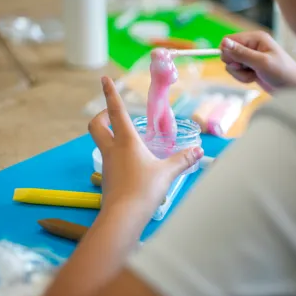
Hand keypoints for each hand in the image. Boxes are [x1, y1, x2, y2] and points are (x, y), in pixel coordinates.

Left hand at [88, 77, 203, 216]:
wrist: (123, 217)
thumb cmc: (144, 189)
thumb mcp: (167, 172)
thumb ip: (183, 160)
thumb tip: (199, 150)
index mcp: (126, 140)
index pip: (115, 110)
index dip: (109, 93)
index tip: (104, 78)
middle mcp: (112, 149)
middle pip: (96, 125)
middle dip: (101, 115)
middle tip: (112, 113)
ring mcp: (107, 164)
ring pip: (102, 142)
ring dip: (110, 135)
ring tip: (129, 138)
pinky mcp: (108, 179)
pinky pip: (109, 159)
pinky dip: (117, 155)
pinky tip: (132, 163)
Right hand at [220, 31, 295, 91]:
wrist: (294, 88)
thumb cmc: (282, 72)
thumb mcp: (261, 62)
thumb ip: (241, 53)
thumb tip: (223, 42)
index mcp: (255, 38)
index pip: (229, 40)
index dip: (229, 53)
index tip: (238, 63)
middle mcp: (252, 45)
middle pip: (228, 53)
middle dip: (235, 65)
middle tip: (249, 69)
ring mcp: (251, 56)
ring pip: (231, 65)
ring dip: (240, 74)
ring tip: (254, 75)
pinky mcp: (250, 66)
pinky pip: (237, 72)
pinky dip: (243, 78)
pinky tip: (255, 78)